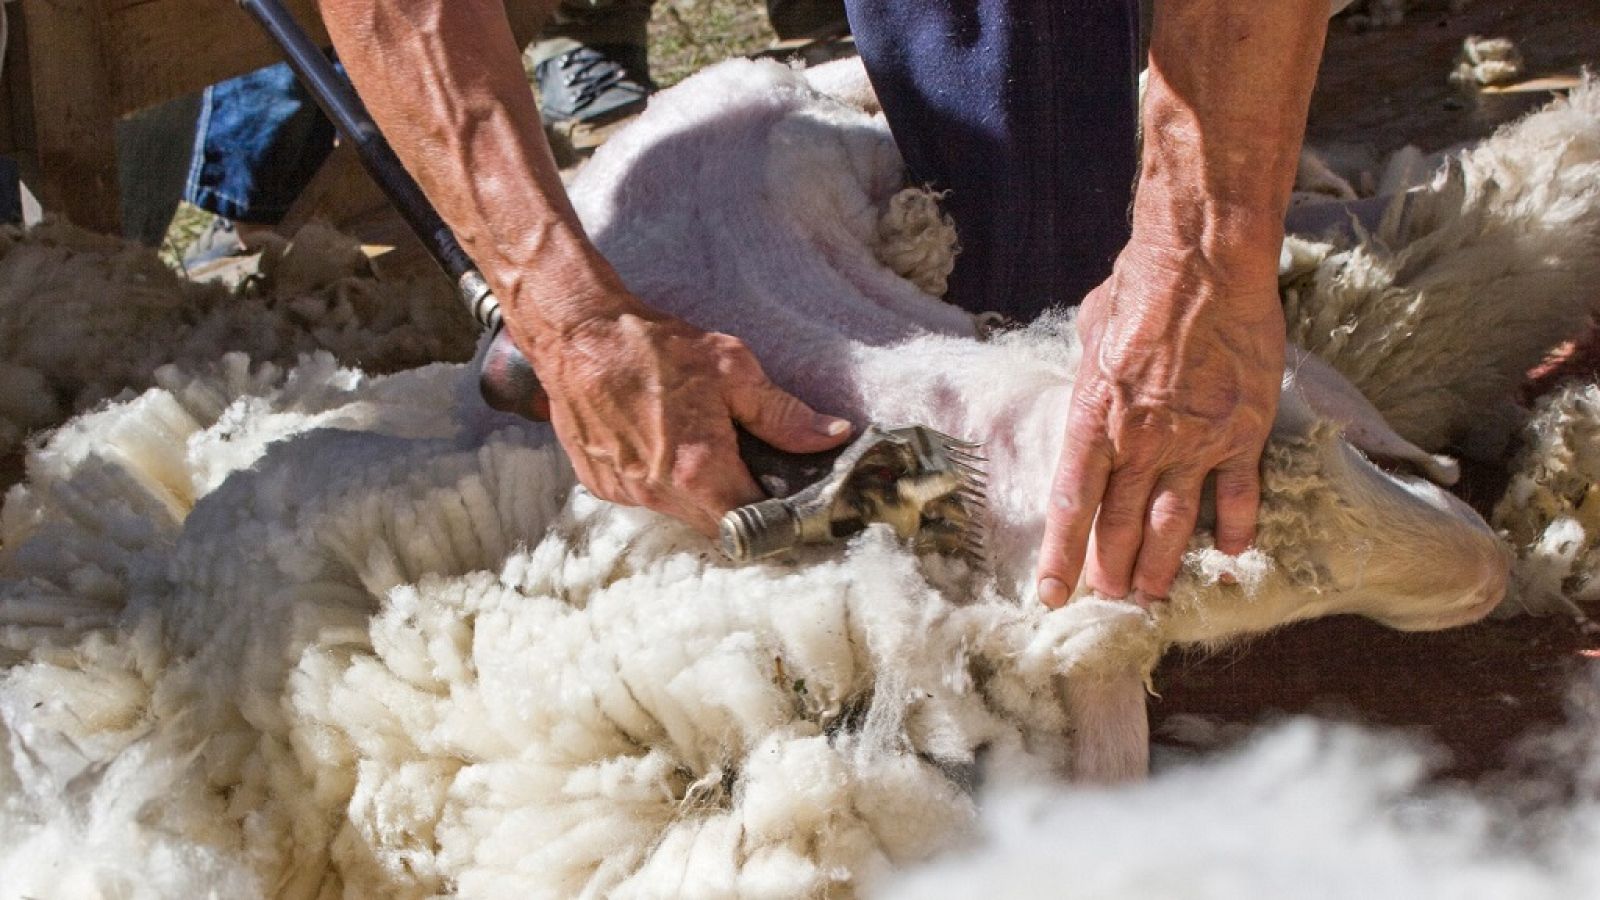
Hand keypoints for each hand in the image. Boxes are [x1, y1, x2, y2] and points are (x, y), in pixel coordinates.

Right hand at [527, 308, 852, 535]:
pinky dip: (664, 481)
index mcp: (700, 471)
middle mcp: (660, 494)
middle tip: (751, 467)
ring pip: (681, 513)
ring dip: (700, 493)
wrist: (576, 333)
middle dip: (740, 504)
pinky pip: (647, 497)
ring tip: (704, 447)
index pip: (754, 523)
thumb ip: (784, 415)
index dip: (777, 514)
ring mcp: (625, 492)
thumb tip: (833, 436)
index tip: (789, 498)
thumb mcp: (732, 369)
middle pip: (718, 525)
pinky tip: (664, 442)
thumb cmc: (653, 346)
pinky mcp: (600, 484)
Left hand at [1035, 246, 1284, 606]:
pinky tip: (1228, 552)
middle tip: (1112, 600)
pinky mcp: (1242, 432)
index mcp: (1094, 419)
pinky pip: (1238, 496)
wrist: (1204, 263)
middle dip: (1112, 570)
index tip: (1054, 594)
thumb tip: (1089, 392)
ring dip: (1162, 565)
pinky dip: (1233, 528)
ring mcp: (1195, 442)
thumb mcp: (1090, 336)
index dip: (1061, 555)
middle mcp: (1140, 442)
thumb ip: (1090, 379)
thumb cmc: (1139, 287)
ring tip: (1154, 596)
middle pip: (1121, 525)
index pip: (1072, 505)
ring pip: (1174, 523)